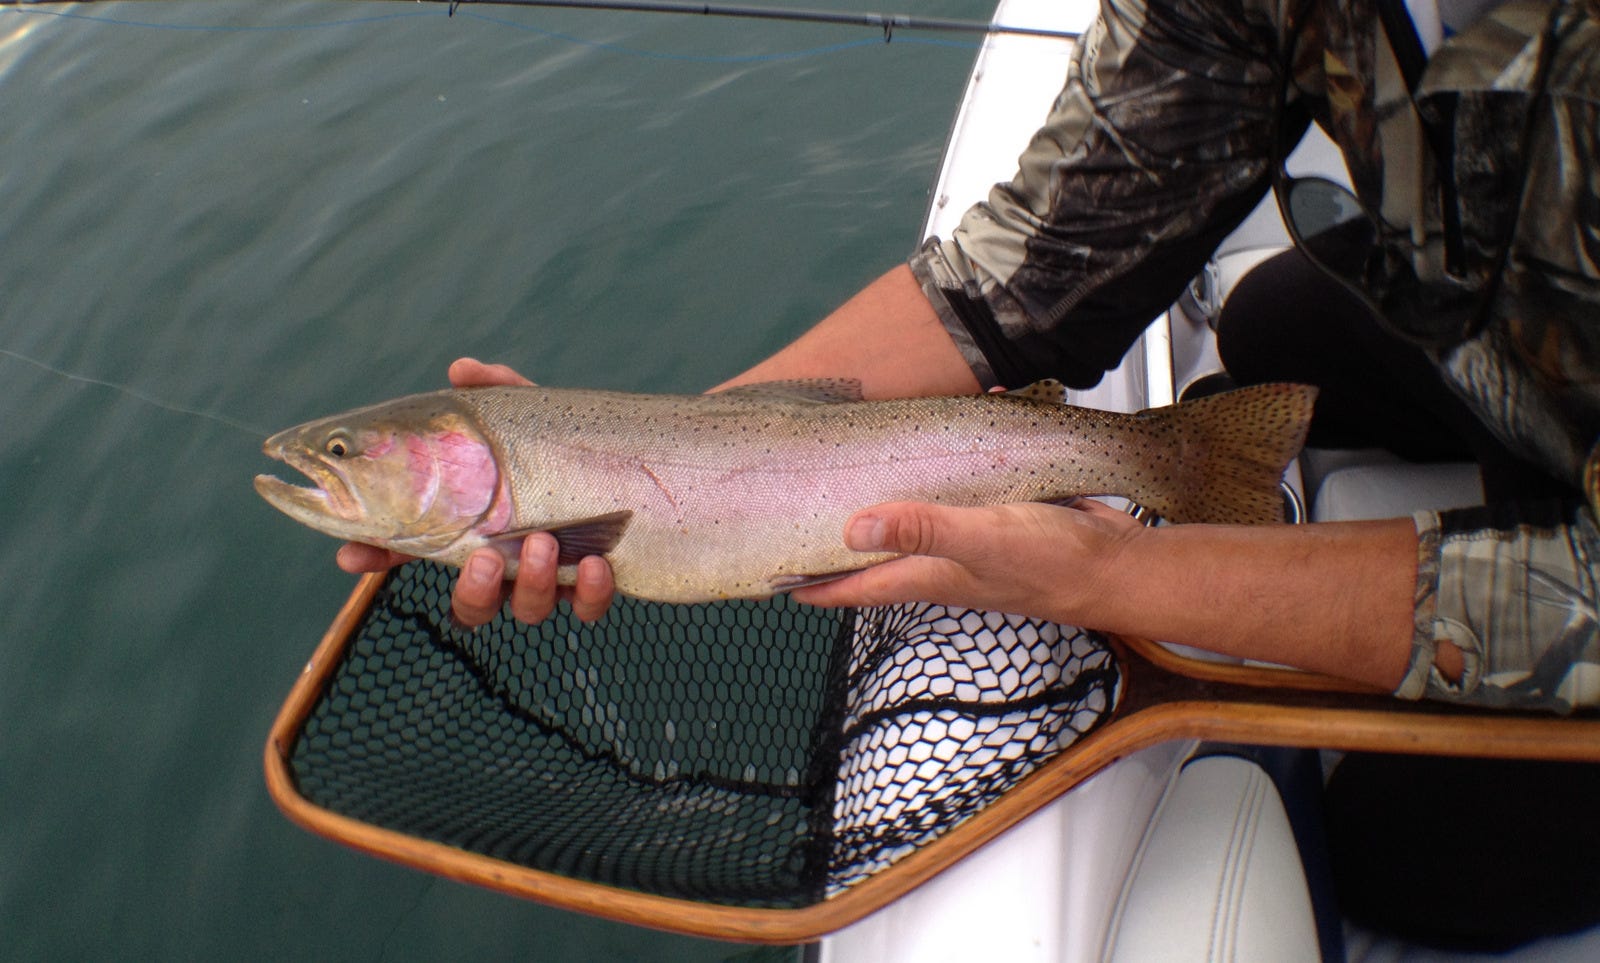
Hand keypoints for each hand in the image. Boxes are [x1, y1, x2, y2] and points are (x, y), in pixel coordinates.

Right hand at [335, 356, 617, 625]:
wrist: (645, 463)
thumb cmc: (567, 441)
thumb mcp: (531, 412)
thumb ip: (498, 392)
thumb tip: (463, 369)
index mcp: (476, 525)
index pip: (414, 549)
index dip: (378, 555)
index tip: (353, 555)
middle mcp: (508, 562)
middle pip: (471, 606)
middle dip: (472, 591)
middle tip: (481, 557)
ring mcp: (552, 578)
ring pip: (526, 609)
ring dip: (529, 582)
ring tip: (542, 542)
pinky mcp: (596, 586)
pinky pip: (586, 606)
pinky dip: (589, 592)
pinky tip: (596, 563)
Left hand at [789, 498, 1143, 626]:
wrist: (1120, 565)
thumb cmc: (1055, 564)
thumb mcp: (982, 540)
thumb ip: (921, 530)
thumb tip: (854, 527)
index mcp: (924, 575)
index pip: (849, 586)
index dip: (805, 583)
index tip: (760, 574)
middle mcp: (936, 564)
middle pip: (868, 557)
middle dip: (827, 540)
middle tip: (786, 511)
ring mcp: (963, 543)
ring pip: (906, 524)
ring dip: (876, 505)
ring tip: (839, 474)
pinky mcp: (992, 517)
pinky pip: (949, 495)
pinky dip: (933, 474)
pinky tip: (935, 441)